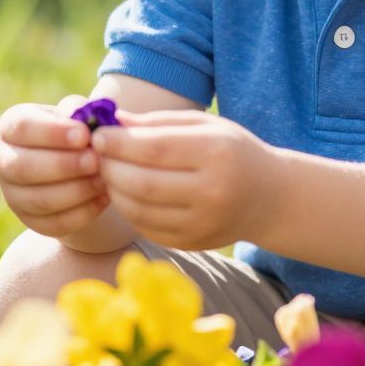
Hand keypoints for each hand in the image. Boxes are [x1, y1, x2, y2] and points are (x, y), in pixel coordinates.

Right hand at [0, 95, 108, 238]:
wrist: (76, 165)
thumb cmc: (76, 131)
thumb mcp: (76, 114)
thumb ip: (76, 109)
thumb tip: (78, 115)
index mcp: (10, 126)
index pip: (22, 128)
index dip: (53, 133)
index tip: (84, 136)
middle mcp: (3, 161)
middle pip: (24, 167)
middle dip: (63, 165)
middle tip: (95, 161)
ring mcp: (12, 194)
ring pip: (39, 199)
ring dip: (75, 191)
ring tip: (103, 180)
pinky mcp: (30, 220)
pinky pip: (54, 222)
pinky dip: (82, 213)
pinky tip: (103, 199)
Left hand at [92, 109, 276, 250]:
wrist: (267, 197)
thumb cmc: (230, 151)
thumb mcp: (203, 126)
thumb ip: (156, 123)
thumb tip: (110, 122)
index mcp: (216, 154)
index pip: (154, 149)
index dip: (118, 143)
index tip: (98, 135)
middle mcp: (212, 192)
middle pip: (142, 183)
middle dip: (110, 168)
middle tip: (97, 156)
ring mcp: (202, 223)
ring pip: (138, 210)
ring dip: (113, 190)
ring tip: (110, 173)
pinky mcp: (191, 244)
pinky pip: (145, 228)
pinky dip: (128, 210)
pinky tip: (127, 193)